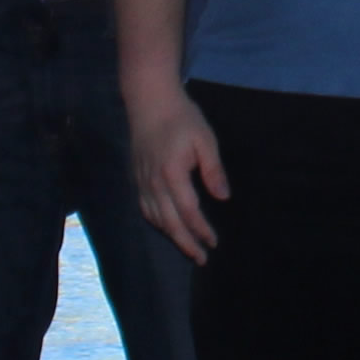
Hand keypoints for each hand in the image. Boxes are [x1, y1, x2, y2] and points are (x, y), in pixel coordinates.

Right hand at [129, 86, 227, 261]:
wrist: (149, 101)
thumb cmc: (182, 118)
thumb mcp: (205, 140)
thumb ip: (213, 171)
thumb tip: (223, 197)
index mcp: (172, 175)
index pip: (189, 212)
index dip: (202, 230)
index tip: (214, 243)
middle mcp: (153, 184)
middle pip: (170, 223)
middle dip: (186, 243)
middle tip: (201, 258)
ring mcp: (142, 182)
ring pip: (155, 218)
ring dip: (171, 235)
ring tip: (188, 247)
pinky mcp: (136, 178)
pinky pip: (144, 208)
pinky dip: (156, 222)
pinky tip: (167, 226)